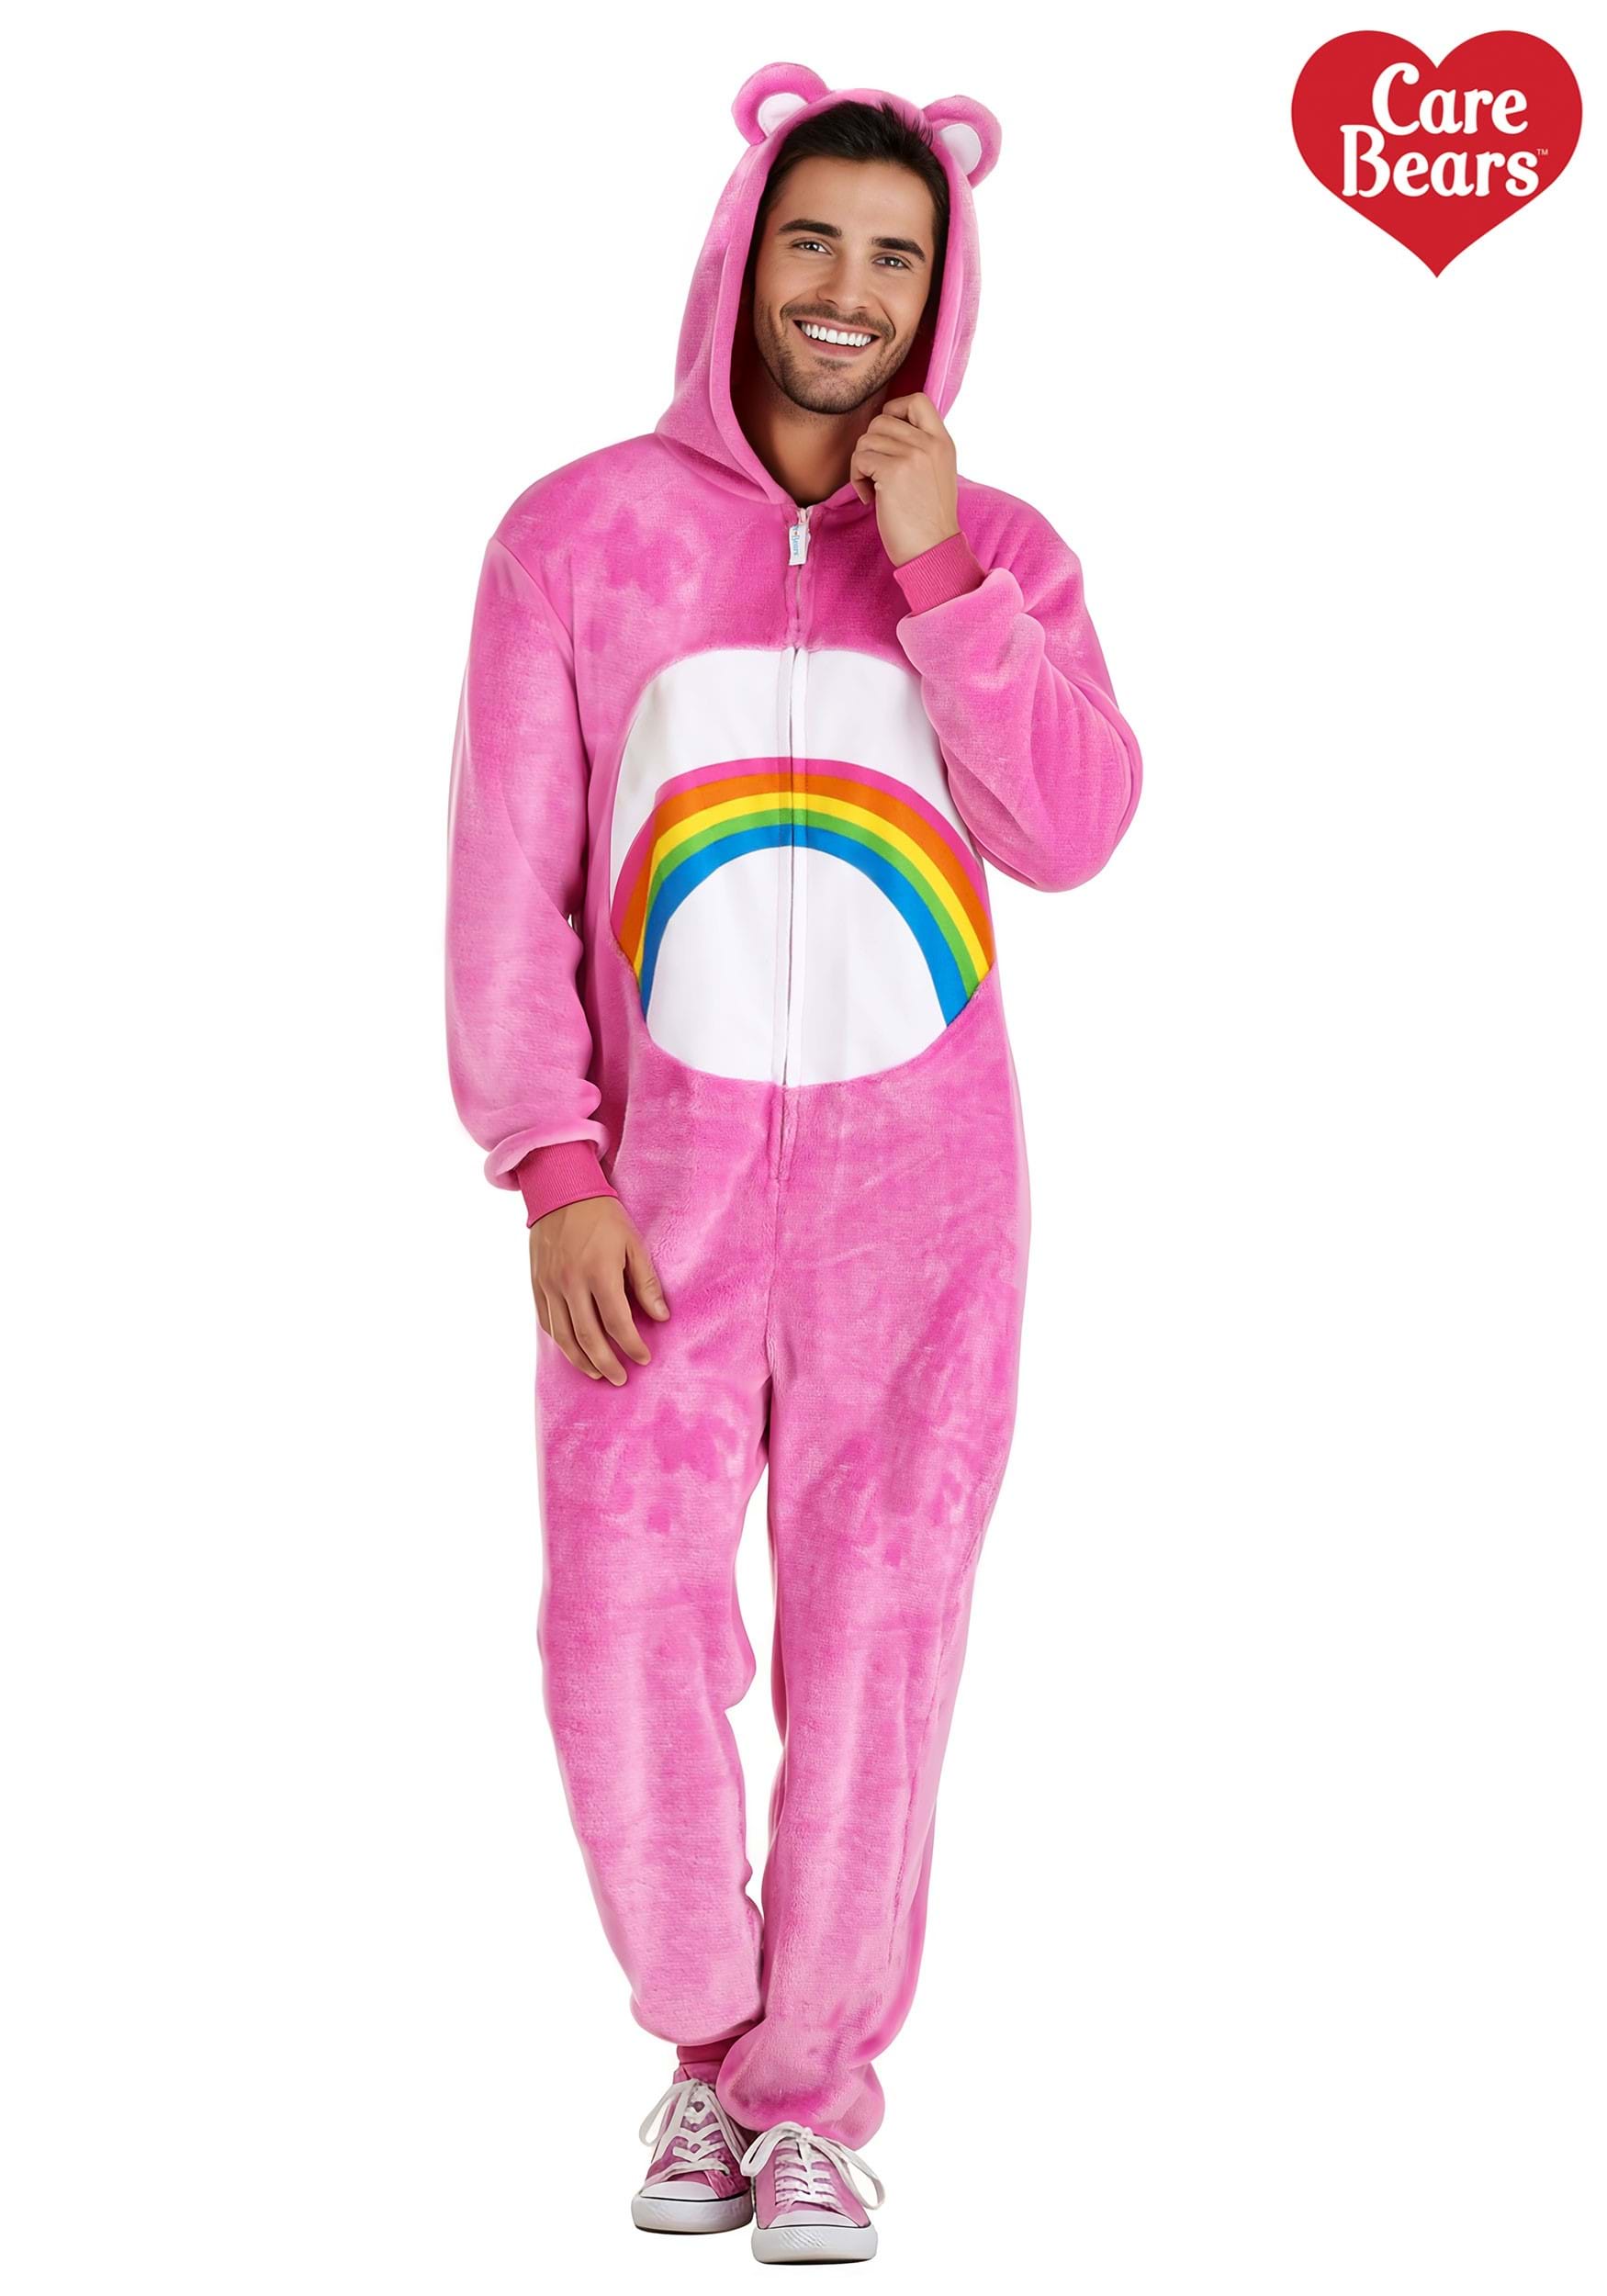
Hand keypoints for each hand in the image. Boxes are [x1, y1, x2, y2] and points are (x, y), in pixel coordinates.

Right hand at [530, 1196, 668, 1384]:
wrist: (561, 1191)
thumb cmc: (603, 1216)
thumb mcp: (633, 1243)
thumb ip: (646, 1282)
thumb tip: (661, 1317)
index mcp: (599, 1272)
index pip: (617, 1323)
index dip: (631, 1346)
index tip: (644, 1358)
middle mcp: (571, 1283)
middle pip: (588, 1338)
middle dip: (607, 1364)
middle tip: (621, 1378)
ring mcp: (549, 1285)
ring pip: (564, 1337)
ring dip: (581, 1361)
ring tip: (597, 1374)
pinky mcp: (536, 1284)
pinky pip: (547, 1322)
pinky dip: (561, 1342)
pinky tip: (574, 1351)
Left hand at [849, 391, 960, 568]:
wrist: (933, 551)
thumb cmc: (929, 520)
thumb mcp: (937, 473)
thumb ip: (921, 447)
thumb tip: (886, 430)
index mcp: (943, 442)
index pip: (917, 400)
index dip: (894, 411)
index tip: (888, 439)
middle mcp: (929, 444)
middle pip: (881, 421)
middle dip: (871, 446)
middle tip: (876, 474)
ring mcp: (912, 456)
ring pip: (866, 440)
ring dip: (862, 465)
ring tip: (874, 489)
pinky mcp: (893, 473)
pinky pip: (860, 459)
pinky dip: (857, 479)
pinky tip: (871, 498)